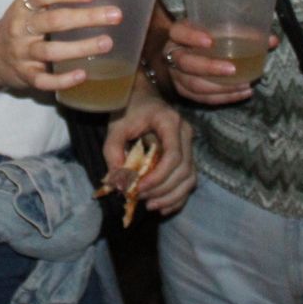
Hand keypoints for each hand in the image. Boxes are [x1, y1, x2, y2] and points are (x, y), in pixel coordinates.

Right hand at [0, 0, 120, 92]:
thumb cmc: (25, 24)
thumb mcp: (40, 5)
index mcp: (24, 5)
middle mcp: (20, 28)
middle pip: (53, 21)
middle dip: (86, 18)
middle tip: (115, 16)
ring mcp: (21, 53)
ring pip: (50, 51)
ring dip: (80, 48)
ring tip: (107, 43)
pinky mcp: (24, 75)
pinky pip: (43, 80)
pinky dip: (63, 79)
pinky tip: (82, 75)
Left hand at [106, 80, 194, 214]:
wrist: (140, 96)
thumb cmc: (128, 109)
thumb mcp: (116, 127)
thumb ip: (112, 152)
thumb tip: (117, 182)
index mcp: (170, 122)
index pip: (173, 156)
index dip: (158, 177)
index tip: (138, 188)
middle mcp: (185, 133)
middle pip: (184, 170)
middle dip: (162, 190)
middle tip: (140, 198)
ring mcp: (189, 144)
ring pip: (190, 178)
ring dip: (171, 196)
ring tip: (150, 206)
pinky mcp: (187, 155)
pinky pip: (189, 180)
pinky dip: (178, 196)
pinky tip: (163, 207)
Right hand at [158, 19, 272, 105]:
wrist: (188, 51)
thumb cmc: (206, 37)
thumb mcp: (217, 29)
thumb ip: (243, 32)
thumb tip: (272, 40)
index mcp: (178, 34)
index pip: (178, 32)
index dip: (191, 37)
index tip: (210, 41)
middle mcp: (173, 54)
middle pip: (185, 63)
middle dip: (209, 68)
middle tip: (233, 69)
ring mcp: (176, 75)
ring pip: (194, 85)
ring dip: (220, 88)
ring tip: (243, 85)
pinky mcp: (184, 91)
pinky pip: (202, 99)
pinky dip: (223, 97)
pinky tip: (242, 93)